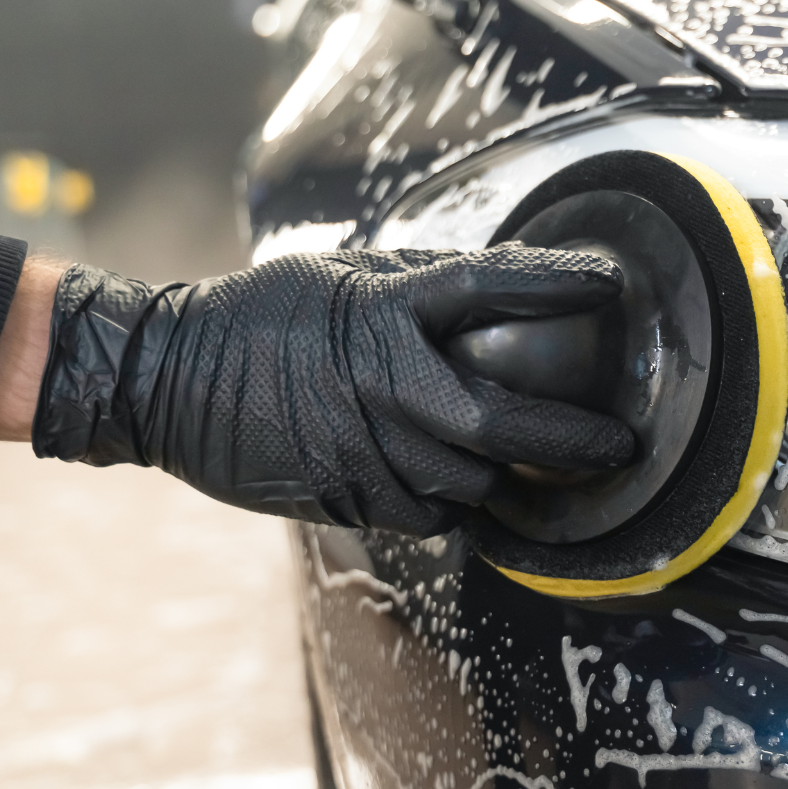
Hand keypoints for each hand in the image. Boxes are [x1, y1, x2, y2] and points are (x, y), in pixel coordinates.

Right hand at [34, 245, 634, 536]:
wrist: (167, 379)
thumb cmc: (265, 317)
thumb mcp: (343, 274)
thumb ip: (422, 281)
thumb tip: (506, 275)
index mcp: (381, 309)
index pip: (484, 285)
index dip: (552, 283)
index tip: (608, 281)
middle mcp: (380, 381)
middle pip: (497, 420)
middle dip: (571, 439)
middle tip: (620, 446)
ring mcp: (361, 446)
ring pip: (471, 480)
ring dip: (516, 480)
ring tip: (554, 474)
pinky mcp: (345, 495)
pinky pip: (429, 515)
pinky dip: (461, 508)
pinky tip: (476, 494)